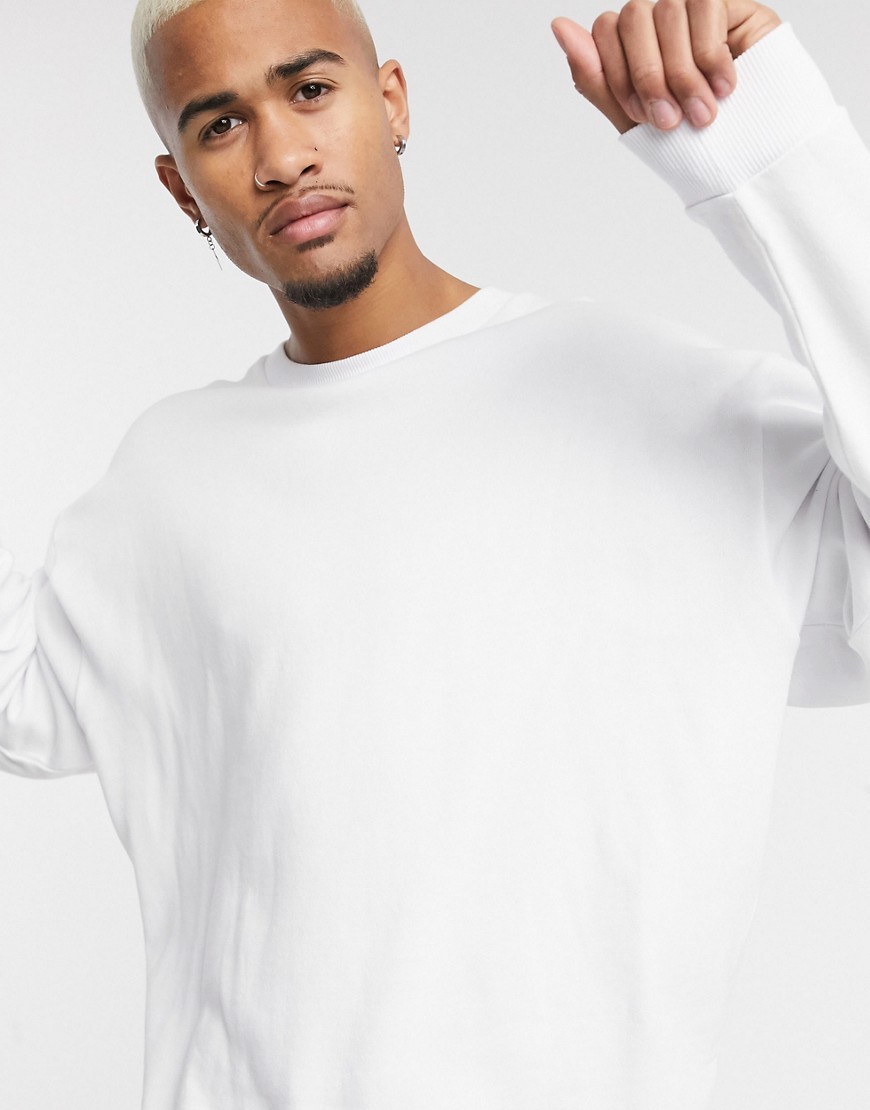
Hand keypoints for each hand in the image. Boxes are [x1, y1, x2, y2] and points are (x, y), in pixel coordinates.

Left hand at [552, 0, 781, 133]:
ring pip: (669, 8)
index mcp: (638, 46)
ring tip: (704, 115)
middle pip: (634, 15)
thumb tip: (557, 25)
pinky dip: (711, 53)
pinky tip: (726, 87)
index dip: (619, 73)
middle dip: (648, 75)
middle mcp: (666, 22)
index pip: (606, 30)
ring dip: (683, 72)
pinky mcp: (735, 5)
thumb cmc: (696, 146)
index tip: (643, 117)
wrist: (757, 161)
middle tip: (671, 121)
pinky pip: (707, 4)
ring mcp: (700, 9)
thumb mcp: (635, 121)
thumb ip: (596, 77)